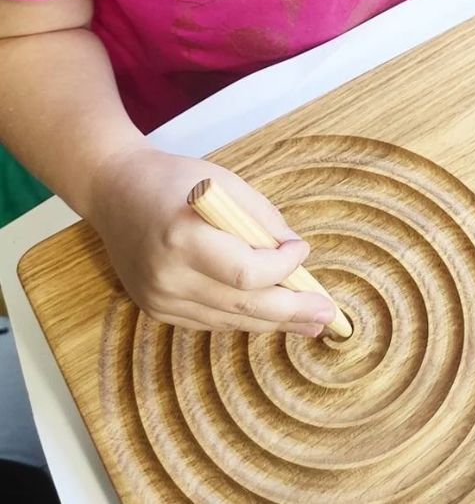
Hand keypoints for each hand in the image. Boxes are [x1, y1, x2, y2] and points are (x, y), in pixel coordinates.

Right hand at [85, 147, 336, 335]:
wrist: (115, 191)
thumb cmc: (175, 180)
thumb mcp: (226, 183)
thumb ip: (263, 220)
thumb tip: (297, 254)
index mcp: (183, 238)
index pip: (247, 272)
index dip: (284, 267)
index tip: (303, 250)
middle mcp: (168, 276)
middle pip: (243, 305)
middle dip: (293, 311)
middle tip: (329, 315)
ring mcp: (160, 298)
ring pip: (230, 319)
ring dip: (275, 321)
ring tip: (312, 323)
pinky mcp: (157, 309)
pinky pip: (212, 320)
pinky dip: (245, 317)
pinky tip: (274, 316)